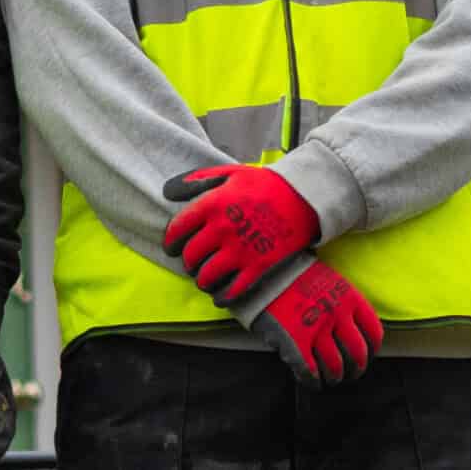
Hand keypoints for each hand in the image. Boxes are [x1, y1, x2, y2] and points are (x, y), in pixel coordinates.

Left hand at [163, 163, 320, 304]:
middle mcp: (222, 229)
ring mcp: (240, 250)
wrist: (302, 197)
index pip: (178, 229)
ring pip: (207, 276)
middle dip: (187, 262)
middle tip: (190, 263)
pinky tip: (220, 296)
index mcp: (212, 204)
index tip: (172, 247)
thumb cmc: (264, 183)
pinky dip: (222, 296)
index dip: (171, 241)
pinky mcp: (258, 266)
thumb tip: (167, 191)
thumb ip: (197, 180)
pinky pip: (233, 289)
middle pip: (191, 255)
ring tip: (203, 278)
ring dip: (201, 280)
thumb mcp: (229, 173)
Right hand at [248, 260, 383, 386]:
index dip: (372, 349)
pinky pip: (309, 371)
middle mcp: (336, 315)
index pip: (373, 331)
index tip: (367, 355)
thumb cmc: (295, 273)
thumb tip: (349, 330)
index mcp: (349, 297)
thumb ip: (341, 303)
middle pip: (357, 353)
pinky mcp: (293, 341)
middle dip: (355, 369)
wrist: (263, 267)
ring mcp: (315, 329)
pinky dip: (312, 382)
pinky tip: (312, 382)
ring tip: (330, 379)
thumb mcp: (327, 279)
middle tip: (350, 374)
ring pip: (335, 366)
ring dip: (334, 377)